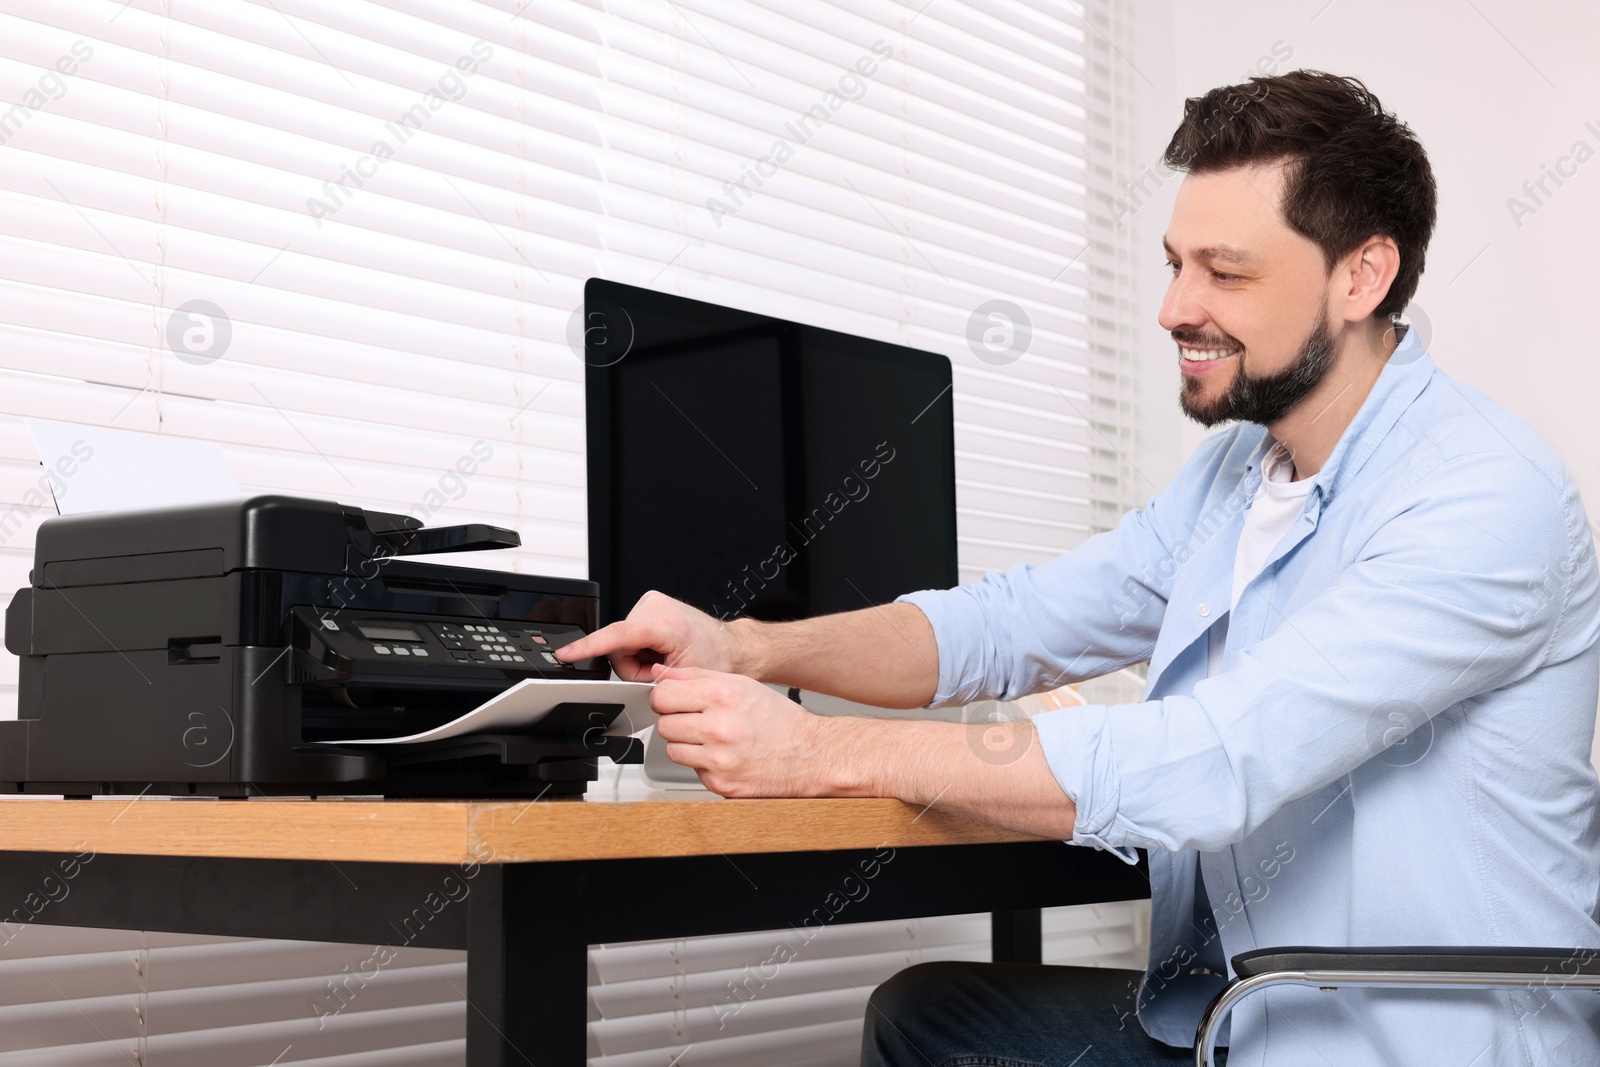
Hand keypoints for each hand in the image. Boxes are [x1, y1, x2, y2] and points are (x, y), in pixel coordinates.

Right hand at [556, 591, 748, 680]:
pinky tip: (660, 649)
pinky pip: (628, 635)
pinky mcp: (648, 606)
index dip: (588, 646)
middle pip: (618, 647)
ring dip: (638, 658)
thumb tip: (626, 682)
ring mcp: (650, 603)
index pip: (617, 636)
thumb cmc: (715, 660)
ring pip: (621, 643)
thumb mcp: (681, 679)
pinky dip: (641, 648)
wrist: (729, 647)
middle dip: (634, 666)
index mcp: (666, 624)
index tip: (567, 653)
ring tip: (663, 658)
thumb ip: (649, 681)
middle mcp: (655, 607)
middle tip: (659, 669)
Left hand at [648, 664, 836, 797]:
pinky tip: (725, 756)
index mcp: (723, 697)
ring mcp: (719, 760)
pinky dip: (704, 764)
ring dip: (687, 745)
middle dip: (677, 721)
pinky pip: (693, 771)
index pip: (663, 696)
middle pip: (664, 724)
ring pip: (673, 750)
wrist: (810, 756)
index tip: (673, 701)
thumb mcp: (741, 684)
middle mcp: (719, 728)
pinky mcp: (720, 784)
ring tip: (713, 739)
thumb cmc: (779, 719)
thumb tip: (660, 674)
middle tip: (698, 720)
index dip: (666, 698)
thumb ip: (696, 676)